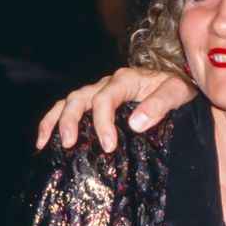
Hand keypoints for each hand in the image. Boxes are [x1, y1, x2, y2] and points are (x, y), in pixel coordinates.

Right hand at [36, 68, 195, 152]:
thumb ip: (159, 105)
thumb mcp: (177, 92)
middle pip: (80, 97)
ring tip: (45, 143)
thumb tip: (135, 124)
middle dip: (70, 120)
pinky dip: (55, 121)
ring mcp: (100, 92)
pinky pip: (72, 108)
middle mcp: (108, 83)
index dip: (103, 122)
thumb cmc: (179, 85)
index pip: (105, 98)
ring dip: (55, 120)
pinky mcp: (98, 102)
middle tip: (69, 144)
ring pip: (70, 101)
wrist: (180, 80)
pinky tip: (47, 140)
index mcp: (126, 79)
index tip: (108, 146)